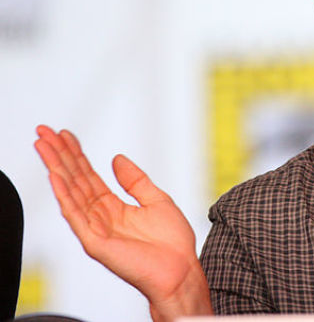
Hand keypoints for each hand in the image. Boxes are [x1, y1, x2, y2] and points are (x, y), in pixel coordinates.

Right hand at [34, 125, 212, 321]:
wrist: (181, 269)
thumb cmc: (172, 242)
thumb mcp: (157, 199)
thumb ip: (135, 180)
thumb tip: (117, 158)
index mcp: (113, 207)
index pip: (88, 175)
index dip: (76, 154)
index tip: (65, 134)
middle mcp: (100, 216)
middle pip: (74, 180)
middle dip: (59, 155)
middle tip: (44, 132)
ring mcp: (95, 229)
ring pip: (70, 192)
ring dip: (56, 168)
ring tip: (44, 146)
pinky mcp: (95, 242)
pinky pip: (76, 215)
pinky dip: (64, 195)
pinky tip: (56, 176)